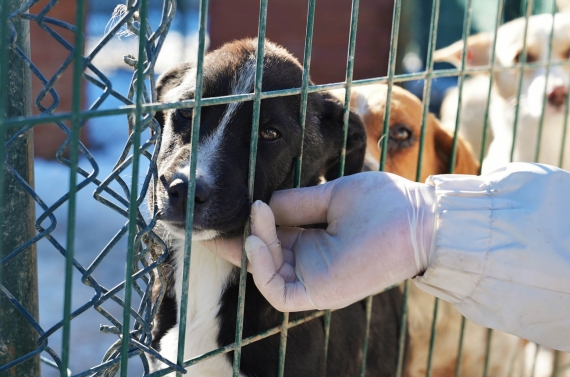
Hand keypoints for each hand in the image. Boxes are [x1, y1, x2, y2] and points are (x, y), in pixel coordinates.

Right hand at [203, 171, 435, 311]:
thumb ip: (296, 202)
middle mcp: (308, 260)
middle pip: (259, 257)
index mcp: (312, 237)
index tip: (222, 208)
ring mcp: (313, 279)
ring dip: (252, 244)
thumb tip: (261, 203)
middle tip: (205, 223)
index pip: (269, 236)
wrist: (419, 219)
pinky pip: (277, 290)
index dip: (244, 225)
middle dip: (231, 241)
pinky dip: (262, 267)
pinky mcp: (319, 292)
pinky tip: (257, 239)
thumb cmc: (384, 203)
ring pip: (264, 271)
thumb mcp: (332, 195)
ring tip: (255, 216)